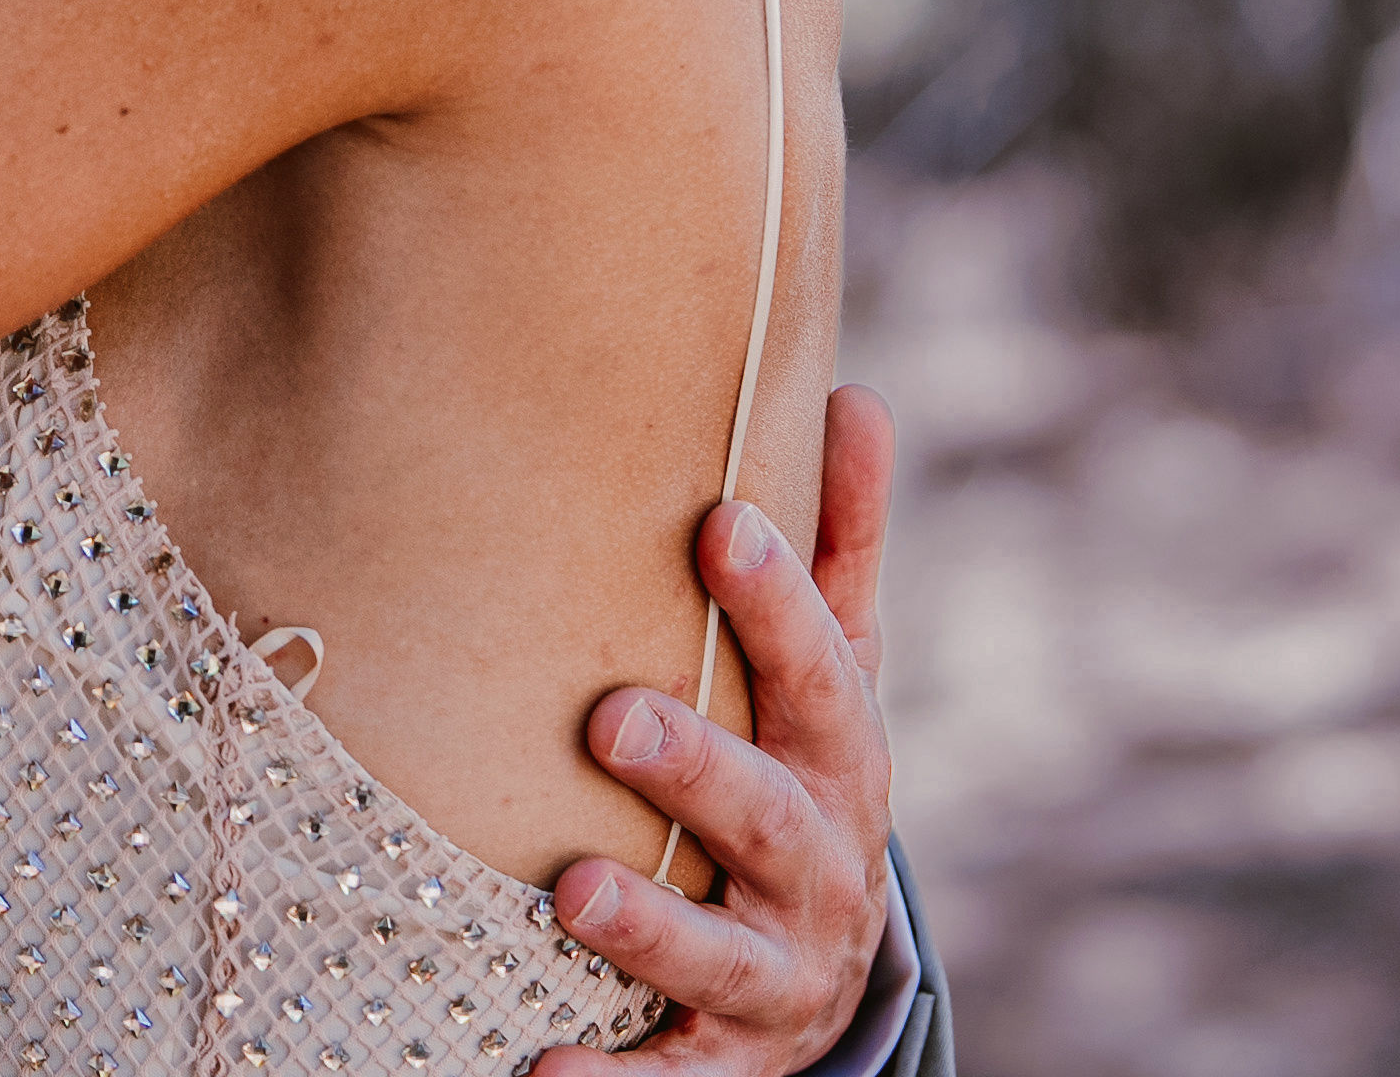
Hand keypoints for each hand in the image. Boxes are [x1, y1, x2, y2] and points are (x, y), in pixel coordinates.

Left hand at [530, 385, 899, 1074]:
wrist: (821, 977)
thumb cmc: (798, 777)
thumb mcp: (833, 677)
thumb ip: (840, 549)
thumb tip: (858, 389)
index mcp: (839, 759)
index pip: (820, 670)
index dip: (777, 599)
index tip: (716, 520)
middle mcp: (818, 866)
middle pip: (768, 816)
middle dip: (700, 769)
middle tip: (613, 717)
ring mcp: (775, 972)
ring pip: (719, 957)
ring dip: (649, 928)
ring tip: (573, 891)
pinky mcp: (725, 1059)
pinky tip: (541, 1071)